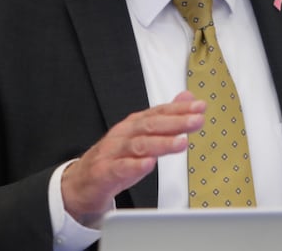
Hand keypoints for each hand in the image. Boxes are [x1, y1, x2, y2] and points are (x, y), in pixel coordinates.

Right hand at [61, 91, 204, 225]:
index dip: (179, 109)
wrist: (81, 182)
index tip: (199, 107)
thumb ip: (164, 118)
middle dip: (175, 122)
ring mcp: (112, 152)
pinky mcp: (104, 172)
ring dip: (161, 143)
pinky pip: (120, 168)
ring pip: (138, 145)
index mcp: (133, 125)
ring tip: (181, 142)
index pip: (158, 112)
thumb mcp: (141, 136)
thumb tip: (186, 98)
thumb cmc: (114, 158)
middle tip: (196, 121)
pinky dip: (135, 166)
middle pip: (150, 126)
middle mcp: (123, 135)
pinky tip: (149, 164)